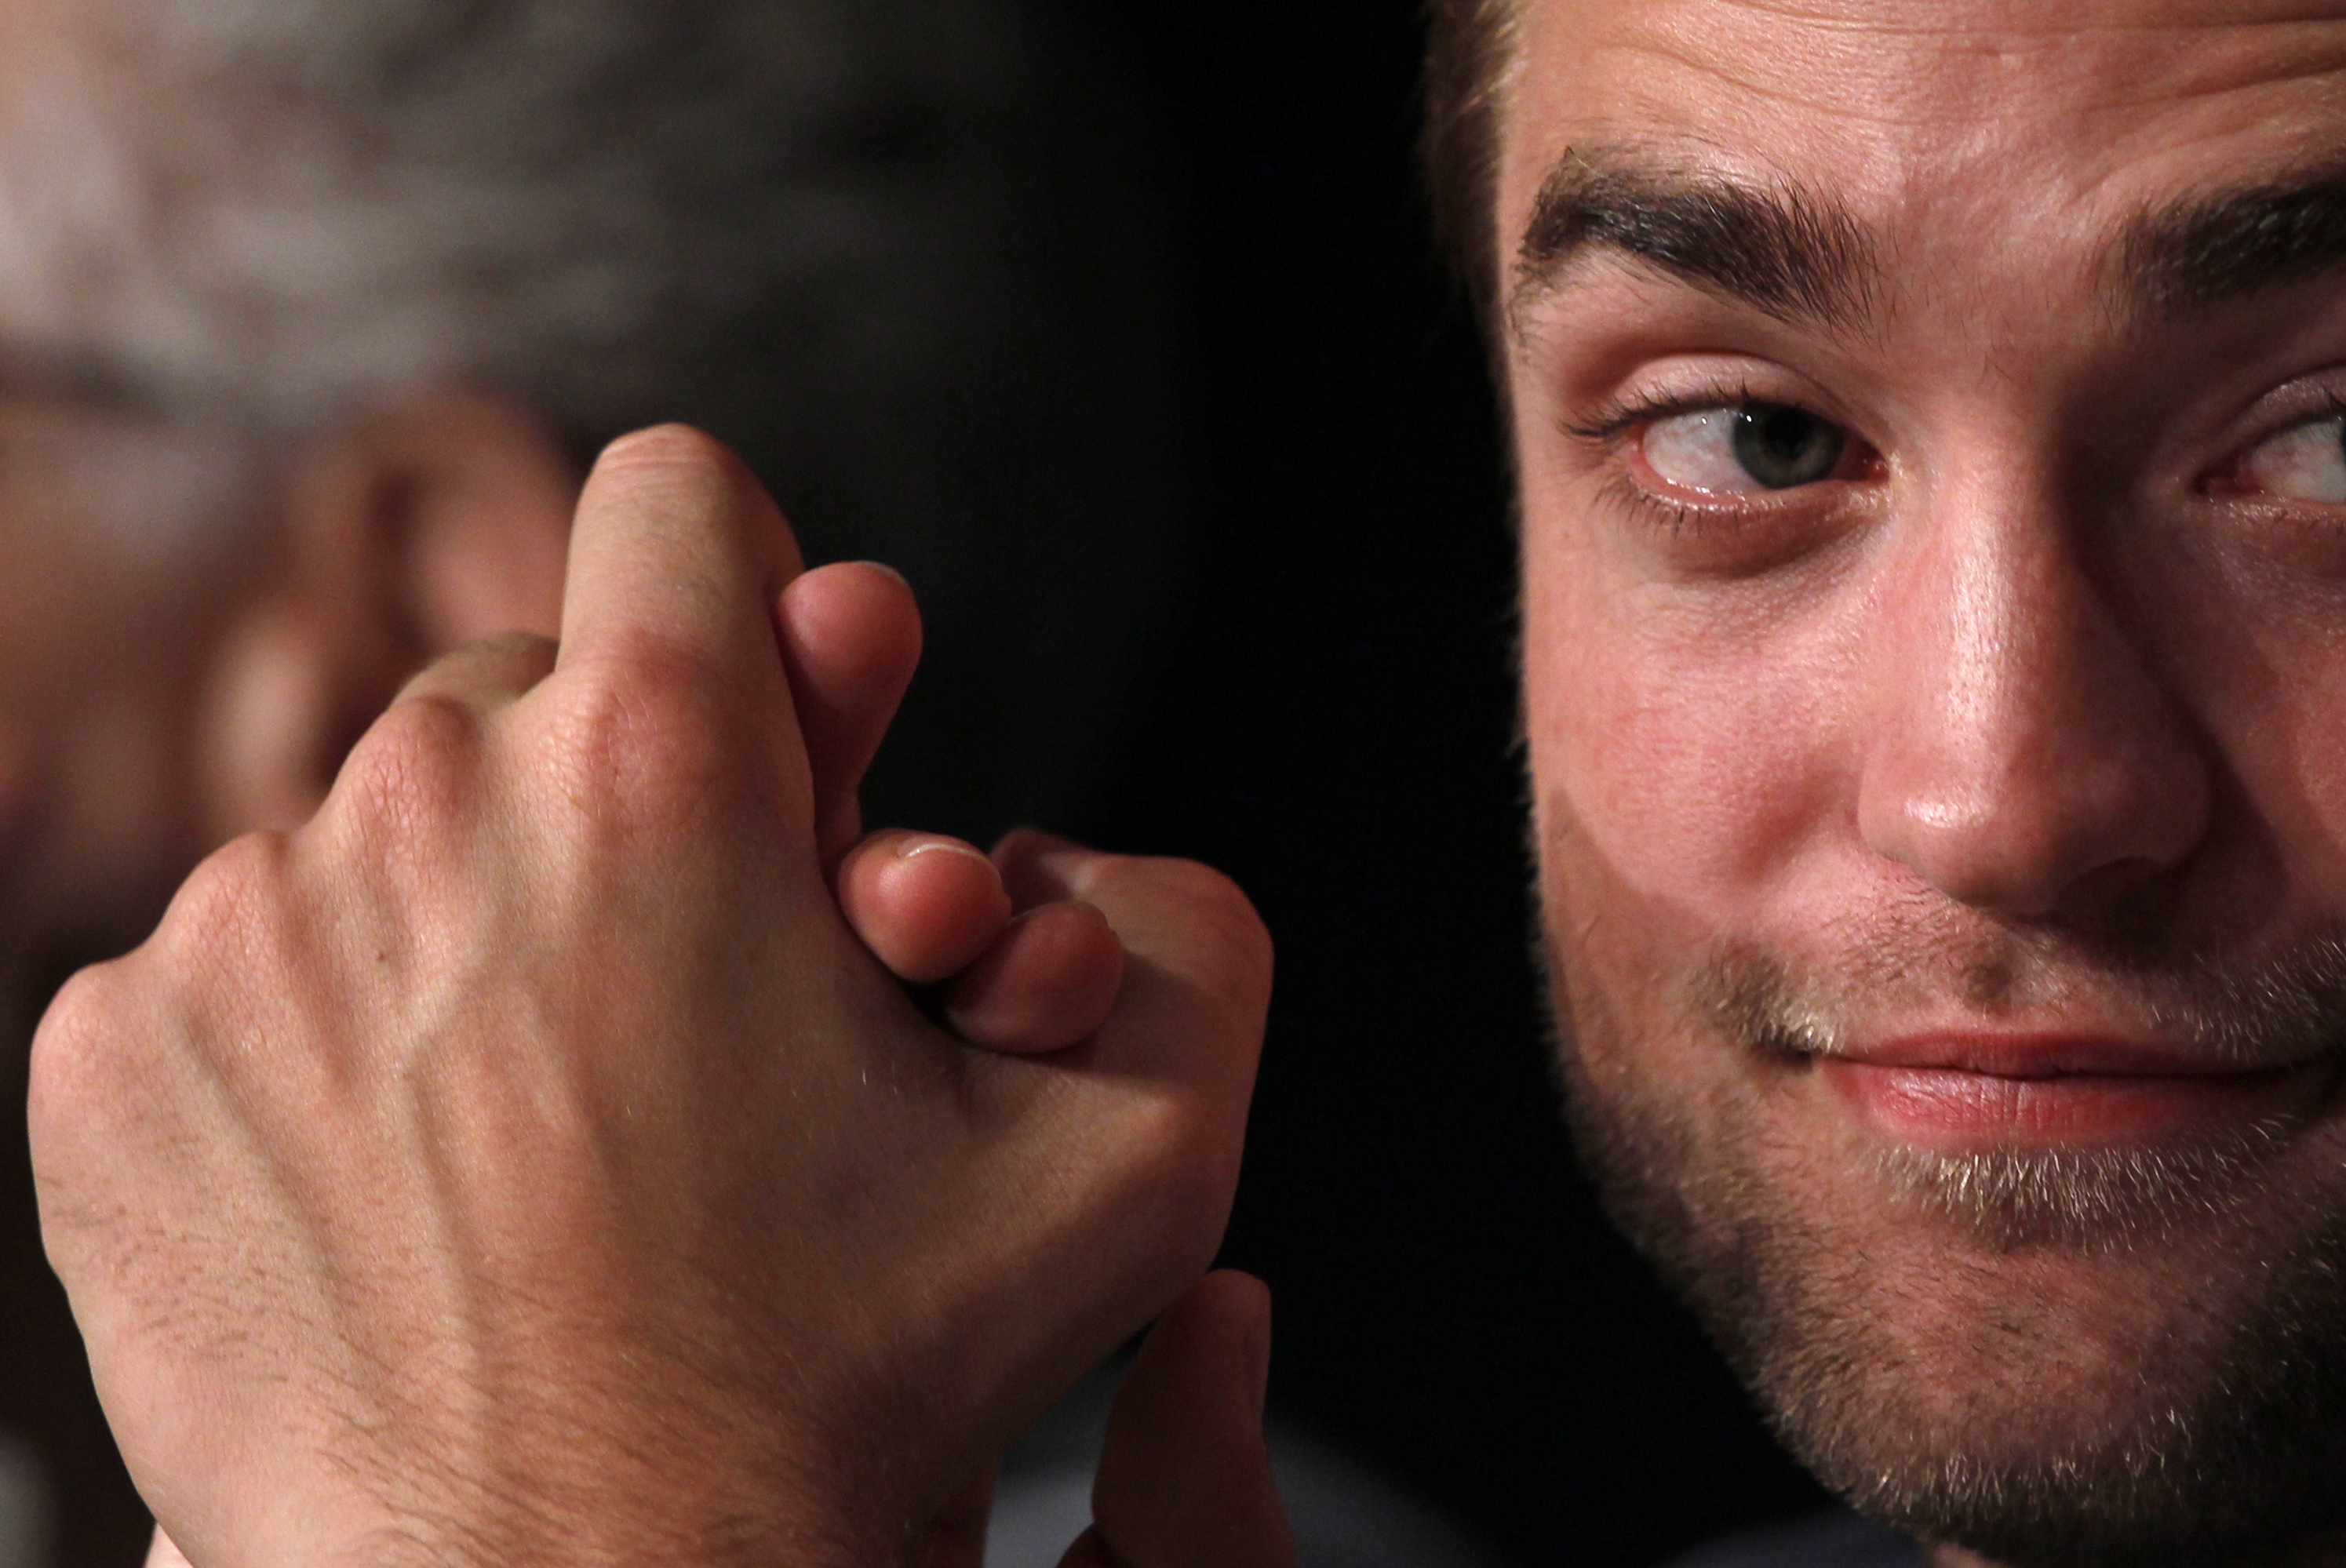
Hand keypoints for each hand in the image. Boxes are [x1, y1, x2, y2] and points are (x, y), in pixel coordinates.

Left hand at [32, 426, 1270, 1567]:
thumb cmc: (848, 1389)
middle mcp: (417, 802)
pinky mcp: (104, 1062)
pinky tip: (419, 1193)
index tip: (774, 751)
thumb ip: (1172, 934)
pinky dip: (328, 1044)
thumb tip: (1026, 838)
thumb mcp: (1123, 1162)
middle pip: (531, 684)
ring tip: (561, 1133)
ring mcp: (234, 932)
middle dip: (626, 807)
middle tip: (697, 1004)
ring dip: (478, 930)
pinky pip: (233, 964)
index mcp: (662, 772)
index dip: (755, 611)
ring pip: (381, 831)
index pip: (680, 501)